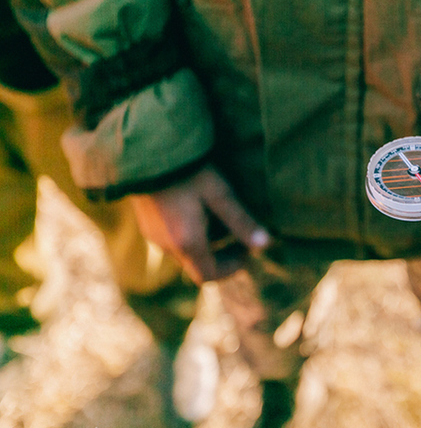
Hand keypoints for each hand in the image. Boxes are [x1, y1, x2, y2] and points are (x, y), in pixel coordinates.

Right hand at [129, 164, 270, 283]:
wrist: (148, 151)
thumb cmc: (189, 172)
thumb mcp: (220, 194)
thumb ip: (241, 221)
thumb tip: (266, 244)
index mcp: (187, 243)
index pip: (209, 275)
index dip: (231, 268)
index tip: (247, 251)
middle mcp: (167, 247)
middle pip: (198, 266)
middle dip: (222, 256)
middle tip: (240, 237)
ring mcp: (154, 237)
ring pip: (186, 254)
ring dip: (207, 245)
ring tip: (221, 219)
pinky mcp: (147, 226)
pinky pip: (173, 241)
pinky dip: (191, 236)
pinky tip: (199, 211)